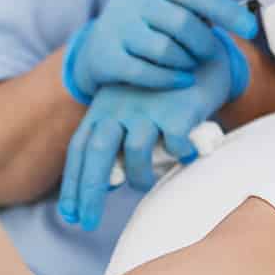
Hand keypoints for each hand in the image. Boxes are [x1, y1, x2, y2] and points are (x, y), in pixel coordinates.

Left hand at [58, 30, 246, 229]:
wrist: (203, 51)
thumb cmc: (166, 89)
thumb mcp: (134, 108)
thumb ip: (119, 138)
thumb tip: (107, 184)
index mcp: (104, 106)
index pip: (80, 148)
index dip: (73, 183)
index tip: (70, 214)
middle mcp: (120, 106)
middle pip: (96, 154)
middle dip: (89, 194)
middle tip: (87, 224)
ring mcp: (148, 107)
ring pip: (134, 156)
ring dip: (140, 177)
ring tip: (149, 180)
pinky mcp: (176, 110)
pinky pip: (174, 148)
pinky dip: (180, 156)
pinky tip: (187, 155)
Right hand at [63, 0, 257, 98]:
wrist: (95, 50)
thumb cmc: (145, 28)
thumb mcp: (165, 11)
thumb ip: (196, 11)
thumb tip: (245, 19)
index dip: (226, 10)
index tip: (251, 29)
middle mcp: (130, 0)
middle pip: (183, 23)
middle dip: (204, 44)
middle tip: (210, 55)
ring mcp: (115, 27)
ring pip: (165, 49)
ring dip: (186, 62)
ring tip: (190, 66)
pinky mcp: (106, 56)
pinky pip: (146, 72)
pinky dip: (170, 79)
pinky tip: (182, 81)